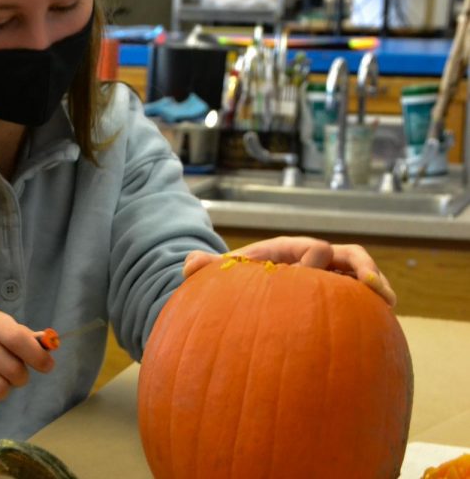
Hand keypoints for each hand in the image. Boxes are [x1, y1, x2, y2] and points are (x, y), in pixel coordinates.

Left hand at [183, 236, 396, 306]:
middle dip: (365, 270)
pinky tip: (379, 331)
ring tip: (388, 305)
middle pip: (349, 256)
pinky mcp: (335, 300)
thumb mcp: (224, 276)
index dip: (319, 260)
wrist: (243, 296)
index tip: (318, 273)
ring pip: (360, 278)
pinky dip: (371, 310)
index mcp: (289, 250)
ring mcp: (327, 280)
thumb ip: (208, 270)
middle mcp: (314, 260)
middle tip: (377, 289)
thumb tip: (189, 263)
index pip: (315, 247)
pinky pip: (358, 301)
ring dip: (376, 287)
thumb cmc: (236, 283)